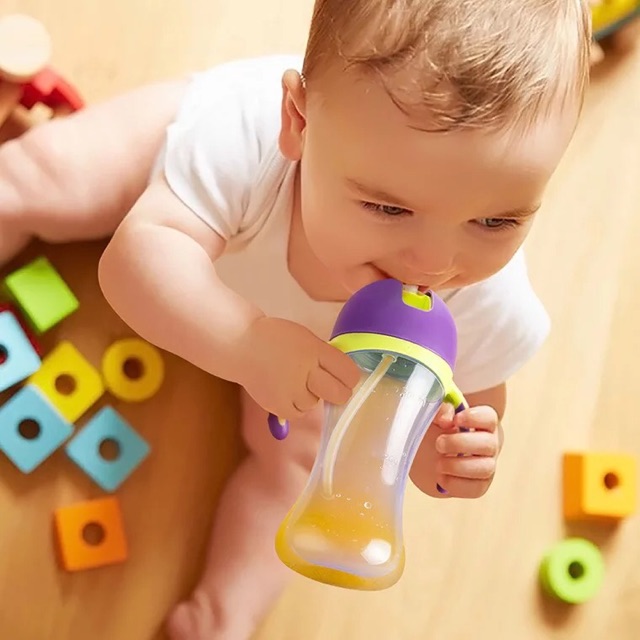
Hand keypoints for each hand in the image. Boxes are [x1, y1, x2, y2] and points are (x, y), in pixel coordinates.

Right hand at [238, 316, 360, 419]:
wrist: (242, 344)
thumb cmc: (277, 340)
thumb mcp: (306, 338)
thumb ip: (325, 356)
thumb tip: (346, 378)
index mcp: (314, 350)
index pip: (348, 371)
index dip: (350, 377)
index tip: (347, 378)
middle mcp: (305, 370)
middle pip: (339, 394)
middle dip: (340, 393)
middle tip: (334, 389)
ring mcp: (290, 389)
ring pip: (315, 403)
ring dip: (310, 396)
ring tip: (295, 382)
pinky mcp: (277, 404)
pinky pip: (298, 413)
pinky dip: (297, 406)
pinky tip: (288, 392)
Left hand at [433, 403, 501, 497]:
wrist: (430, 454)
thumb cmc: (437, 428)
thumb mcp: (435, 415)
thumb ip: (439, 409)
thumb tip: (446, 417)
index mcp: (482, 422)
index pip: (489, 418)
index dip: (474, 418)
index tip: (456, 419)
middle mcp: (490, 444)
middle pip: (488, 444)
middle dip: (460, 444)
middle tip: (439, 443)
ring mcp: (487, 465)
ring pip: (486, 468)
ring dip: (457, 466)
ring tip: (438, 463)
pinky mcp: (479, 485)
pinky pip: (476, 489)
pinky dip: (455, 484)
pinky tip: (441, 476)